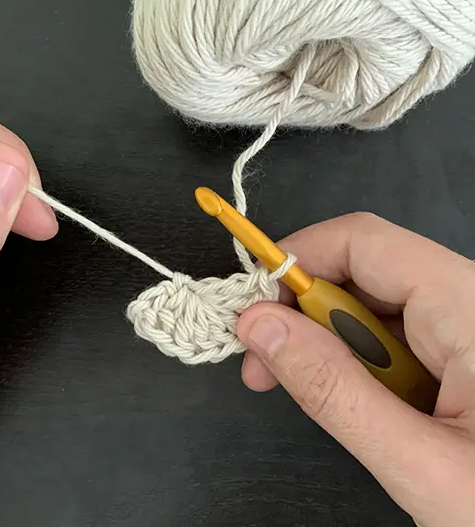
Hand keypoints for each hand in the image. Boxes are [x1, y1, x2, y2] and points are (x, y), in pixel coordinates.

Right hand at [237, 213, 474, 526]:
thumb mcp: (421, 462)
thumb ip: (333, 390)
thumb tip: (259, 327)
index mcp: (470, 307)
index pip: (362, 241)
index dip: (296, 260)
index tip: (251, 307)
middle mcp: (467, 301)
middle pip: (360, 270)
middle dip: (300, 311)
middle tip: (260, 362)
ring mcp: (461, 326)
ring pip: (368, 305)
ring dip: (322, 342)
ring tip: (295, 387)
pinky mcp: (455, 352)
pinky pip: (386, 335)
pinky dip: (350, 361)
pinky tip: (342, 396)